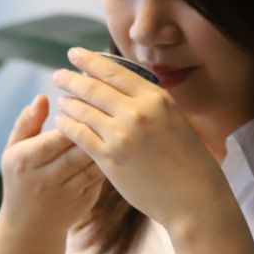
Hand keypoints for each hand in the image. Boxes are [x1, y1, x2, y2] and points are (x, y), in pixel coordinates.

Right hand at [0, 94, 103, 244]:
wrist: (30, 226)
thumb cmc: (21, 178)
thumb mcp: (13, 150)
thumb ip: (27, 123)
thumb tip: (42, 97)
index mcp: (27, 161)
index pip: (57, 135)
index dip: (75, 117)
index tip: (87, 100)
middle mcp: (47, 178)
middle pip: (78, 148)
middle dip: (95, 127)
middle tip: (109, 107)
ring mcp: (68, 192)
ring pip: (94, 161)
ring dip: (108, 141)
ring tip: (117, 121)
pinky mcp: (86, 200)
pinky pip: (102, 174)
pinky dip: (112, 156)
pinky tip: (119, 141)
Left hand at [51, 47, 231, 233]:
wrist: (194, 199)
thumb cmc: (191, 163)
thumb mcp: (177, 121)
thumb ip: (153, 105)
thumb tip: (130, 91)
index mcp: (156, 98)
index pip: (115, 71)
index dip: (90, 60)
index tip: (76, 54)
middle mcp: (137, 112)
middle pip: (94, 88)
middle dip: (71, 79)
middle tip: (59, 75)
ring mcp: (121, 136)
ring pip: (83, 110)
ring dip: (68, 102)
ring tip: (61, 100)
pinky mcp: (110, 159)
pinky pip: (79, 135)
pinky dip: (67, 126)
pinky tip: (61, 123)